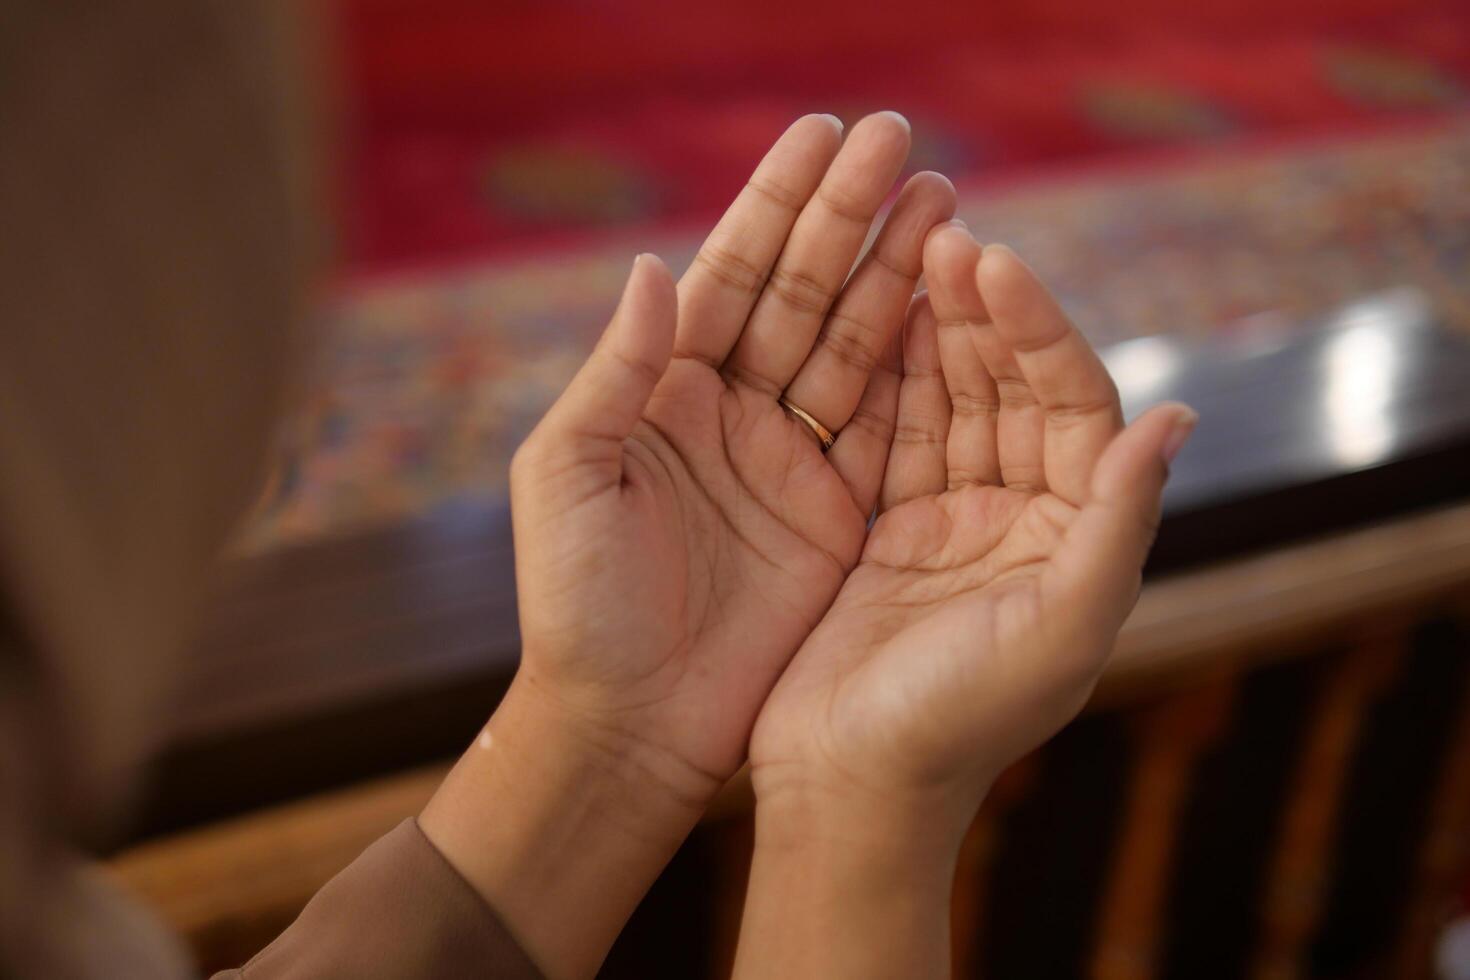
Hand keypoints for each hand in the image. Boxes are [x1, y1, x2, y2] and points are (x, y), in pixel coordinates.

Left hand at [505, 111, 953, 797]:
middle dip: (848, 216)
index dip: (773, 202)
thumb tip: (654, 266)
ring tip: (946, 203)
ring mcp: (786, 460)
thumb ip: (616, 372)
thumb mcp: (566, 476)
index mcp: (661, 391)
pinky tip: (952, 304)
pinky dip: (919, 365)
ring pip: (852, 345)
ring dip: (895, 274)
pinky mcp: (834, 514)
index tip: (824, 133)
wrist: (628, 723)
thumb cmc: (575, 605)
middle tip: (905, 141)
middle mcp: (728, 411)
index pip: (728, 274)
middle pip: (800, 292)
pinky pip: (885, 425)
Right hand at [749, 228, 1196, 847]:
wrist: (847, 784)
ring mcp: (953, 520)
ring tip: (916, 251)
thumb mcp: (1057, 629)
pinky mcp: (888, 528)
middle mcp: (1022, 519)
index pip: (1074, 407)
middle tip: (950, 233)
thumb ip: (1118, 525)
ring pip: (953, 400)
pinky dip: (886, 377)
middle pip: (1014, 390)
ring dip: (939, 329)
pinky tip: (873, 317)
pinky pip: (892, 434)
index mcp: (1075, 538)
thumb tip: (1179, 418)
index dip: (1041, 331)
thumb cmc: (956, 721)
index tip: (997, 263)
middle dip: (987, 313)